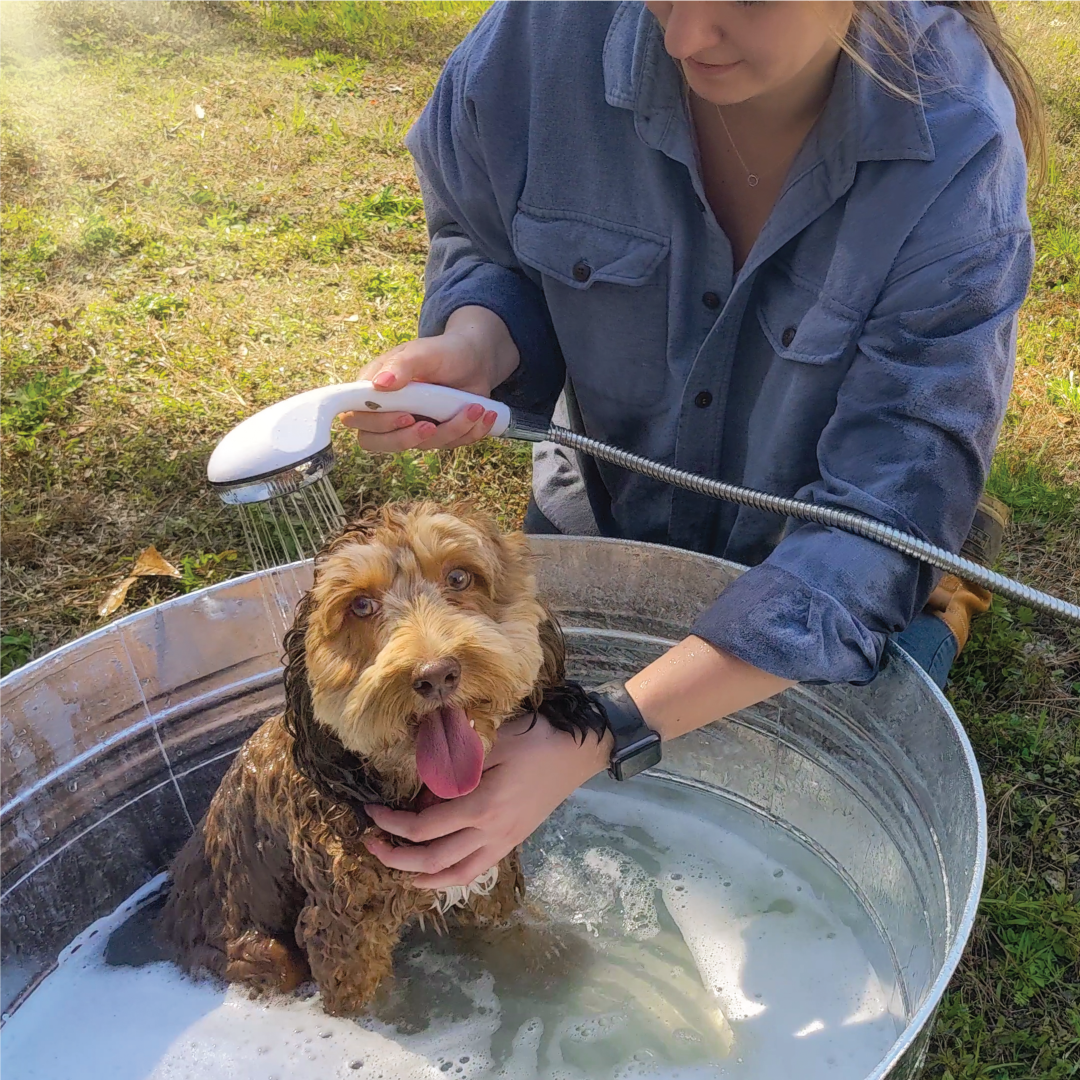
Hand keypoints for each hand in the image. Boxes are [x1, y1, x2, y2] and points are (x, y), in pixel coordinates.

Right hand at [342, 305, 518, 452]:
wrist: (475, 359)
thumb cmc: (443, 351)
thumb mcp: (423, 353)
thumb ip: (401, 366)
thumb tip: (379, 384)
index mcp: (374, 389)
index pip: (356, 418)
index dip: (376, 424)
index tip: (405, 416)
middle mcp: (388, 411)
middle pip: (376, 443)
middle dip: (406, 440)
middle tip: (430, 426)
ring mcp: (412, 426)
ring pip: (421, 446)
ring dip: (452, 430)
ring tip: (474, 408)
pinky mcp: (437, 434)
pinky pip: (449, 444)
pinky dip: (470, 432)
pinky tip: (485, 414)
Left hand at [364, 714, 610, 889]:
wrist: (577, 752)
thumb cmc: (534, 739)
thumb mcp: (489, 743)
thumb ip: (452, 766)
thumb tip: (419, 789)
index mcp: (482, 807)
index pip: (424, 827)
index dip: (392, 824)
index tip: (370, 812)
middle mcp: (491, 834)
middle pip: (433, 861)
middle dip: (396, 858)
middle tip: (371, 844)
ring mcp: (504, 842)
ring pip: (456, 876)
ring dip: (422, 876)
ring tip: (398, 869)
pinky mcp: (512, 841)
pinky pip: (475, 870)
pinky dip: (450, 876)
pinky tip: (435, 870)